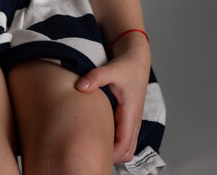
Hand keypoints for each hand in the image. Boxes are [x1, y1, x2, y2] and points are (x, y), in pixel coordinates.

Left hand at [74, 43, 150, 163]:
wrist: (136, 60)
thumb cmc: (126, 66)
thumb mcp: (111, 69)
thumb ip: (96, 77)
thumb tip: (80, 86)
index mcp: (130, 113)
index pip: (124, 145)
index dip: (111, 154)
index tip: (94, 153)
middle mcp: (134, 120)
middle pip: (127, 152)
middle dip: (112, 157)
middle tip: (90, 153)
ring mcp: (132, 121)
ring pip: (127, 148)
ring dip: (114, 151)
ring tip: (94, 146)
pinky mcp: (129, 118)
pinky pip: (125, 140)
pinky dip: (116, 144)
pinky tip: (100, 136)